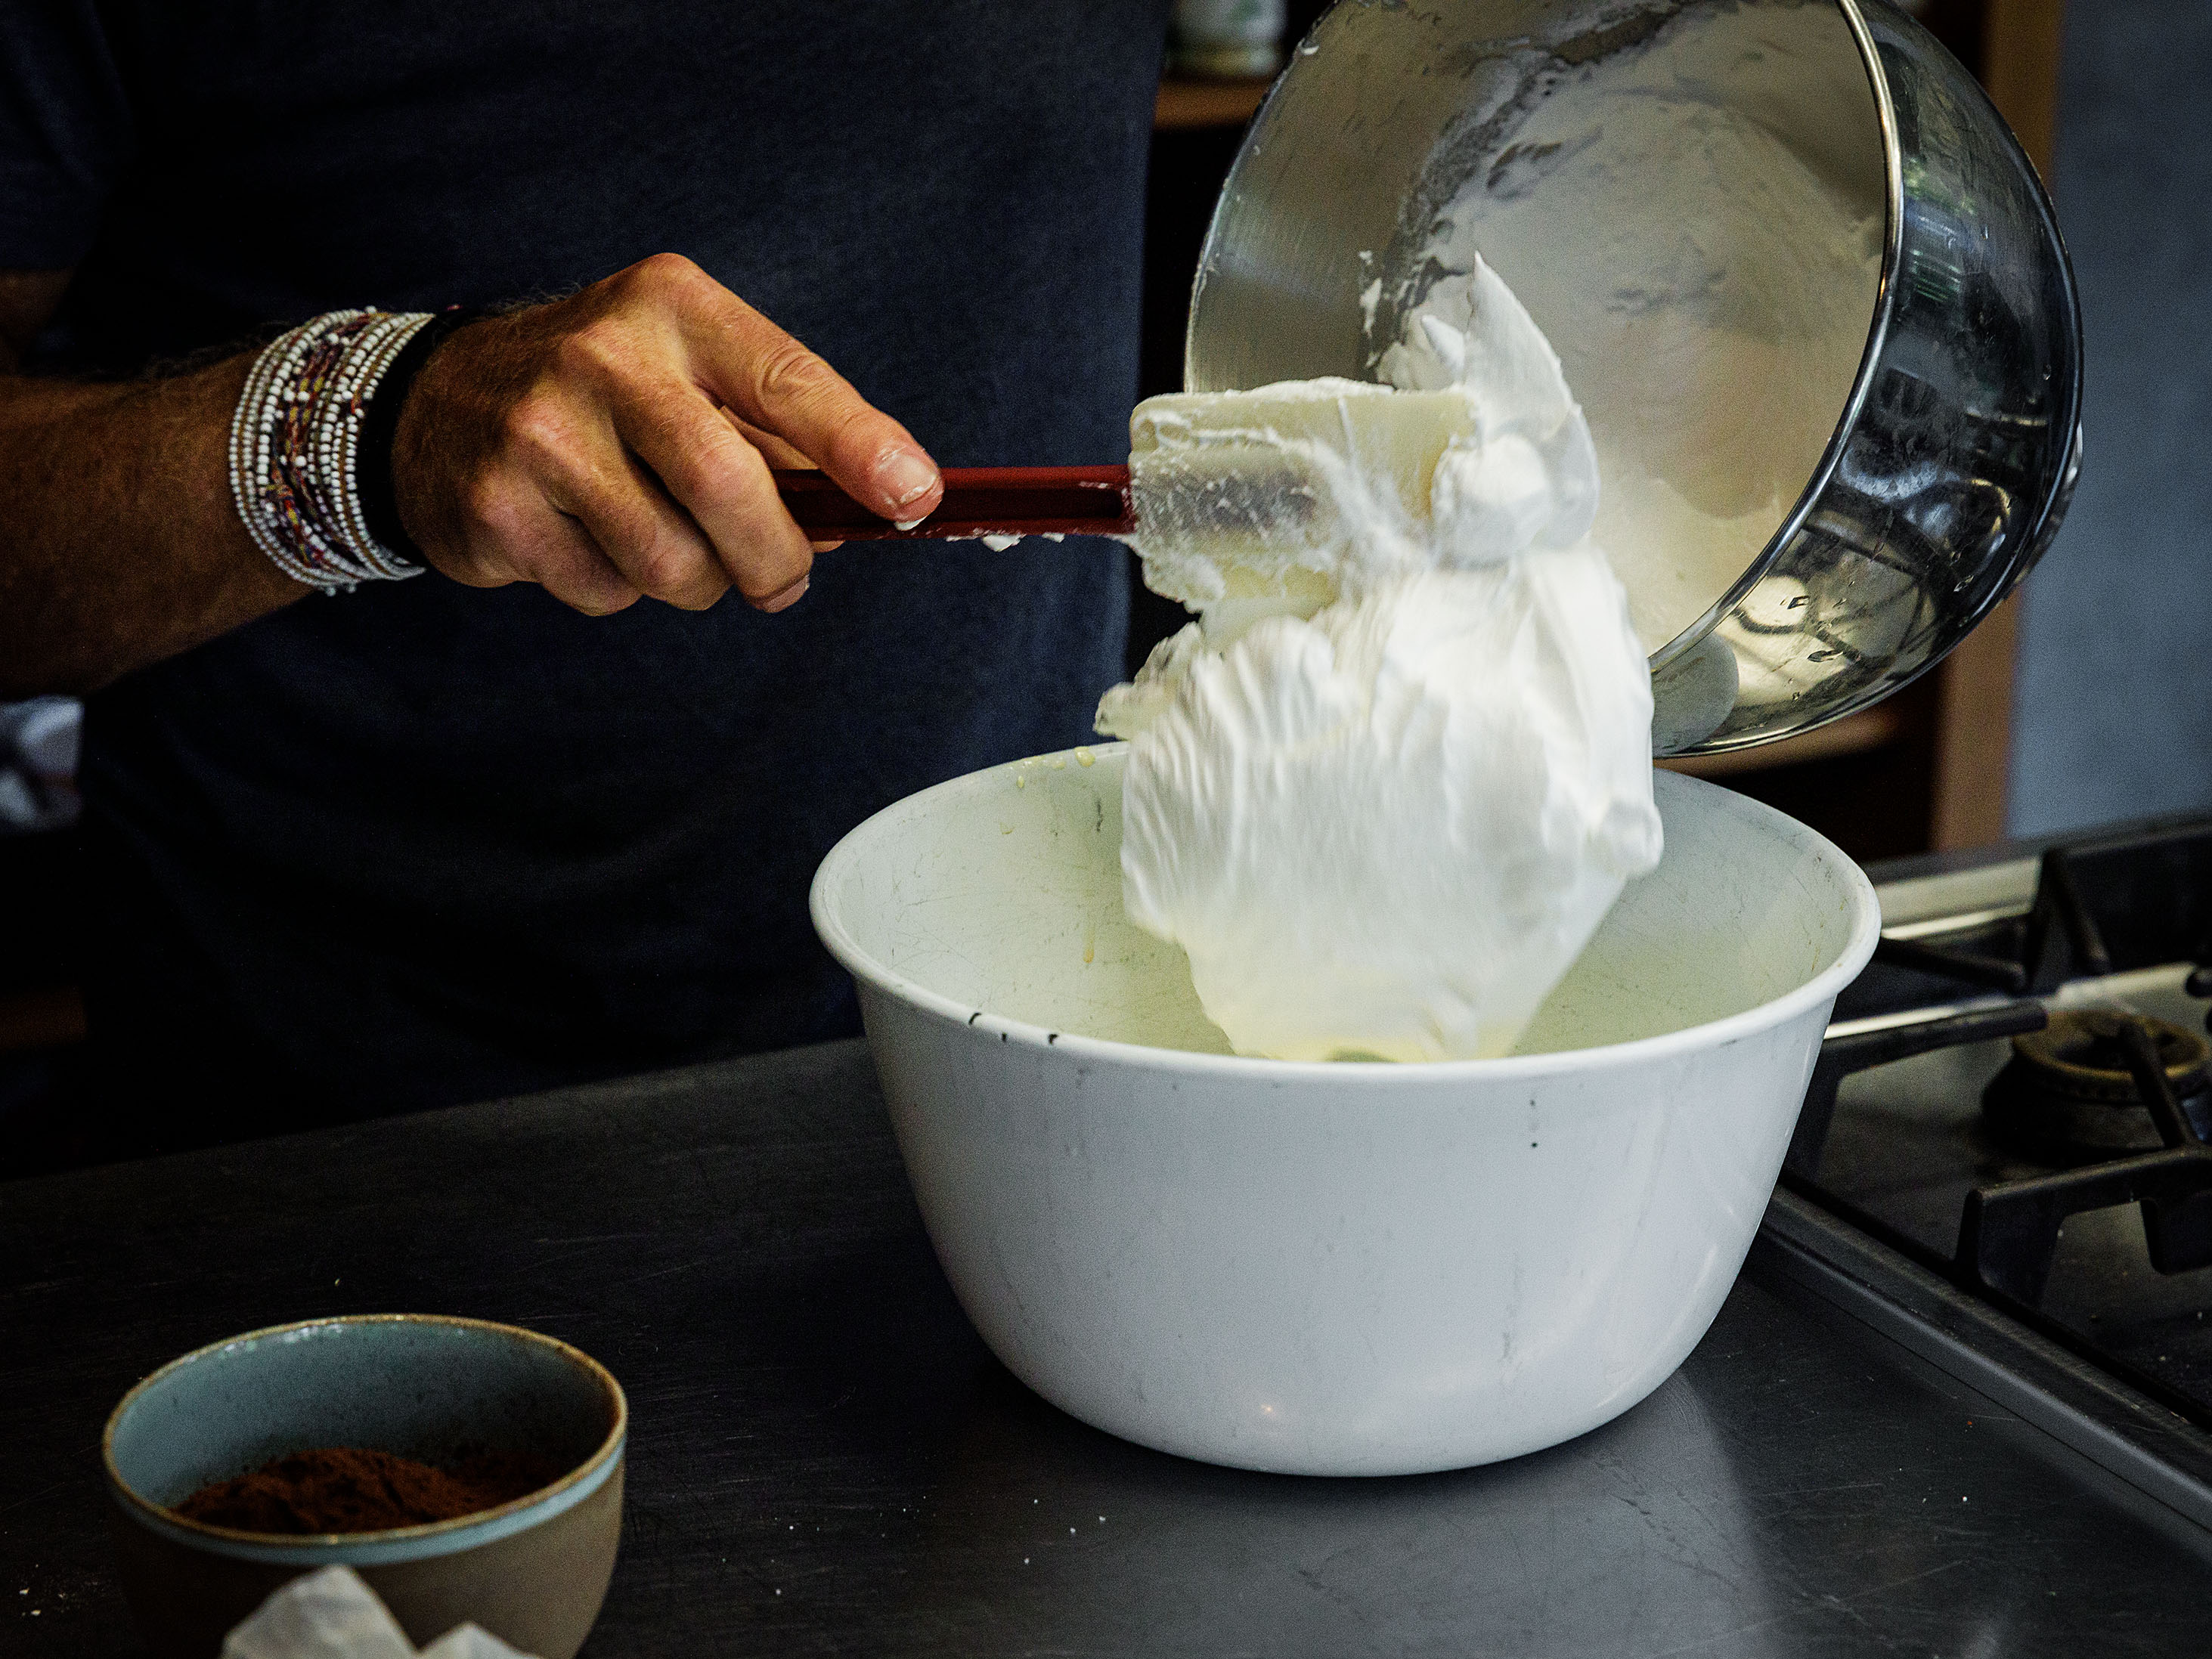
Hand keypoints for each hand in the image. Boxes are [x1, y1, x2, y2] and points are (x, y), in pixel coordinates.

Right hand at [391, 254, 943, 614]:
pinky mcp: (497, 508)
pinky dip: (623, 590)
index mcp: (673, 306)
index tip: (914, 496)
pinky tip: (589, 541)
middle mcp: (603, 356)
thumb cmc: (605, 396)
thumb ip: (778, 441)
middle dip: (775, 556)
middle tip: (784, 580)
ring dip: (699, 583)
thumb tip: (869, 511)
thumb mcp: (689, 377)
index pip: (785, 379)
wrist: (434, 404)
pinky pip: (608, 592)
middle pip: (726, 483)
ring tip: (671, 547)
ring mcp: (539, 431)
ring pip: (672, 559)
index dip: (858, 445)